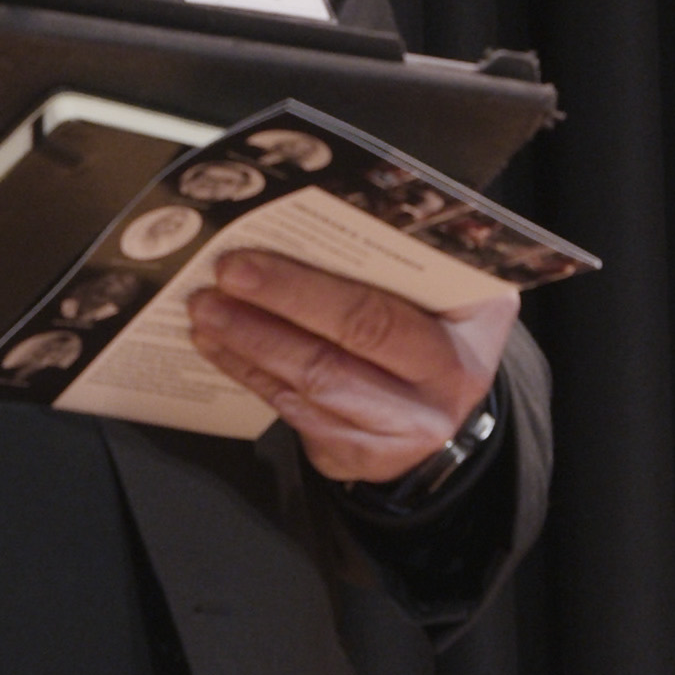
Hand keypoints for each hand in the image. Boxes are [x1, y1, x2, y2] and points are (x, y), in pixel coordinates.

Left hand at [181, 249, 511, 486]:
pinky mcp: (356, 456)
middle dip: (275, 306)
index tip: (253, 255)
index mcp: (469, 332)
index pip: (380, 310)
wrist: (441, 410)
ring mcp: (398, 432)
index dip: (306, 288)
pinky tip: (218, 345)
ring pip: (311, 384)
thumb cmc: (435, 329)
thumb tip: (308, 218)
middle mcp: (441, 389)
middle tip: (222, 277)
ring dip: (249, 342)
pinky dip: (250, 373)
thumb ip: (402, 261)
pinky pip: (294, 411)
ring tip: (206, 309)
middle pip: (344, 346)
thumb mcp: (449, 293)